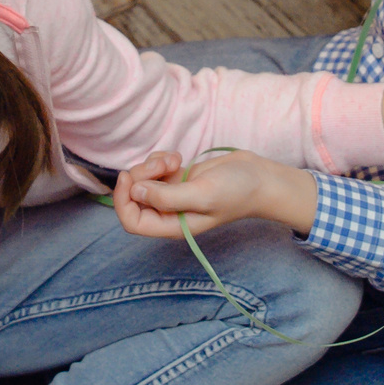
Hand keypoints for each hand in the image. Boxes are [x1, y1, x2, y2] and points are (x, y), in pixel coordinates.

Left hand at [112, 149, 316, 238]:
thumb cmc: (236, 191)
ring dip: (154, 164)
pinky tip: (179, 158)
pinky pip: (155, 168)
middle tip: (165, 165)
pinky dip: (162, 159)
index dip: (123, 200)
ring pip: (144, 178)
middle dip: (143, 175)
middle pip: (135, 196)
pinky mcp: (178, 179)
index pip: (132, 221)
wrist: (259, 178)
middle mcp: (169, 213)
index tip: (129, 178)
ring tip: (177, 160)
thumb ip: (167, 197)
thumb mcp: (203, 195)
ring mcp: (172, 195)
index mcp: (172, 225)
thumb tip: (136, 191)